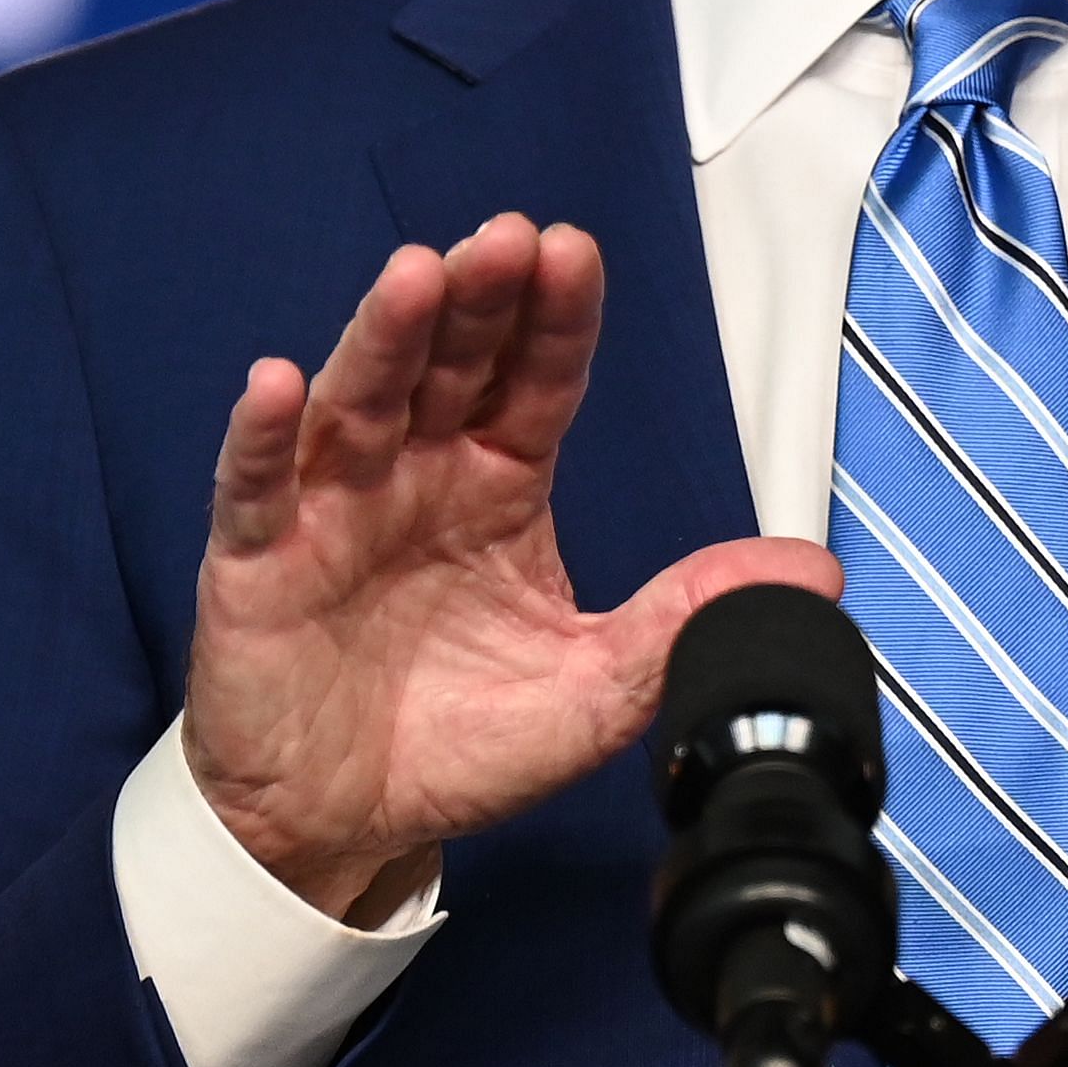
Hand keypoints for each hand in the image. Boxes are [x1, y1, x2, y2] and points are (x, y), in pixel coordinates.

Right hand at [181, 214, 839, 917]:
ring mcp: (332, 508)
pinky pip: (251, 488)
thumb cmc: (459, 743)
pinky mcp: (257, 563)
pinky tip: (275, 385)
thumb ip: (687, 622)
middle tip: (508, 239)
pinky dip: (259, 436)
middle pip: (450, 365)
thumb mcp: (595, 688)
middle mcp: (418, 473)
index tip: (575, 250)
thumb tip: (816, 573)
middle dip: (478, 298)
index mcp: (500, 484)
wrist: (343, 827)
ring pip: (359, 401)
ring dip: (383, 335)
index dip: (555, 317)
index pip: (535, 380)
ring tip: (417, 277)